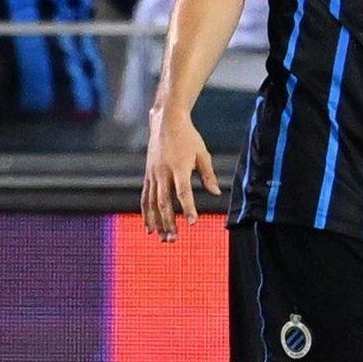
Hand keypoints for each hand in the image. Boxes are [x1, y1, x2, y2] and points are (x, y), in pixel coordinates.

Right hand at [141, 107, 219, 239]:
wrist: (166, 122)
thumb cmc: (188, 137)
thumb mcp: (202, 154)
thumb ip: (208, 175)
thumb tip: (216, 193)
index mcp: (179, 167)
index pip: (183, 192)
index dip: (188, 208)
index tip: (192, 222)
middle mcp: (163, 173)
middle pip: (165, 202)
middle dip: (168, 222)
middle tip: (173, 240)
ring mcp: (153, 174)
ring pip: (152, 203)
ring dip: (156, 222)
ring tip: (161, 238)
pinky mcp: (148, 174)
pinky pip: (145, 196)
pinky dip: (146, 212)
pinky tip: (149, 226)